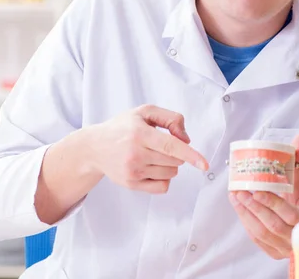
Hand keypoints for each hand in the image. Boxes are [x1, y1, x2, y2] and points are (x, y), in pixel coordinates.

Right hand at [89, 104, 208, 193]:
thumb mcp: (144, 112)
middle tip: (159, 145)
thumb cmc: (122, 127)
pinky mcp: (132, 184)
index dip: (190, 154)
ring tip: (152, 155)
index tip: (204, 164)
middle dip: (176, 153)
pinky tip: (152, 168)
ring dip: (169, 165)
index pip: (170, 146)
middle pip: (174, 160)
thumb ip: (170, 118)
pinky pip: (162, 187)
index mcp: (140, 134)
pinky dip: (164, 178)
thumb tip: (186, 139)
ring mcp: (133, 171)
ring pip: (170, 174)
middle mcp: (135, 154)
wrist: (95, 147)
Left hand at [229, 134, 298, 259]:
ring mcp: (285, 248)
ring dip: (246, 214)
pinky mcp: (274, 252)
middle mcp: (298, 238)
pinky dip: (246, 223)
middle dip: (254, 208)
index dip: (272, 203)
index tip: (256, 191)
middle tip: (238, 192)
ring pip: (262, 234)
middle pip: (273, 226)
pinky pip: (257, 239)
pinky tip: (239, 208)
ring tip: (235, 197)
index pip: (290, 214)